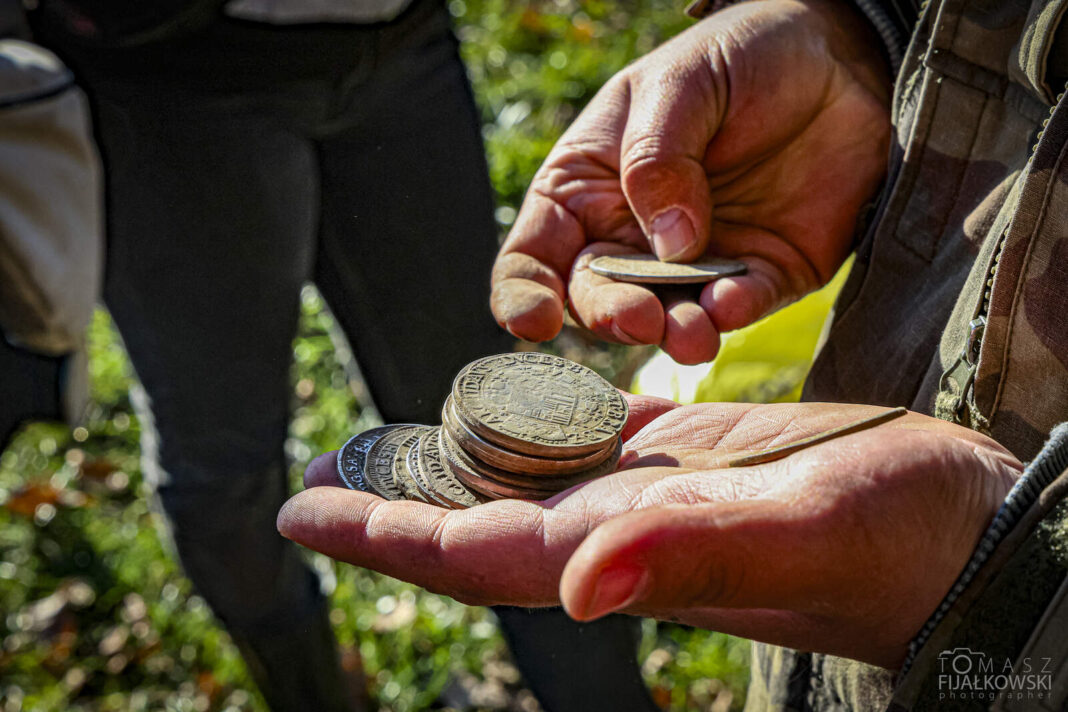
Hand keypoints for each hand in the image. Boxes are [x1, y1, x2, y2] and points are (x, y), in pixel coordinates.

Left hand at [279, 396, 1020, 668]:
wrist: (949, 525)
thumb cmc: (894, 539)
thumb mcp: (798, 533)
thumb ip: (688, 556)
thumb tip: (576, 585)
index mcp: (624, 552)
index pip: (473, 551)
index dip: (384, 533)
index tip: (301, 511)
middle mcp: (618, 533)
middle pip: (474, 524)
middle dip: (390, 507)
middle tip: (313, 481)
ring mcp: (647, 499)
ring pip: (519, 486)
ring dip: (446, 468)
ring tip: (383, 448)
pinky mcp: (682, 462)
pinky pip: (581, 448)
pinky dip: (528, 432)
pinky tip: (498, 416)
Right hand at [490, 0, 891, 363]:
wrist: (840, 56)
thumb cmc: (739, 57)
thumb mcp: (681, 82)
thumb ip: (657, 155)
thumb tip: (667, 242)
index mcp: (587, 189)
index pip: (536, 256)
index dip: (524, 295)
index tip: (534, 322)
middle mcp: (631, 237)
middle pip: (597, 298)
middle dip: (611, 316)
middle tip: (639, 317)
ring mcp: (696, 263)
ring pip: (667, 317)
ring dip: (674, 332)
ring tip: (691, 336)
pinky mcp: (760, 274)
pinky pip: (739, 305)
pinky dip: (732, 312)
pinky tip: (731, 303)